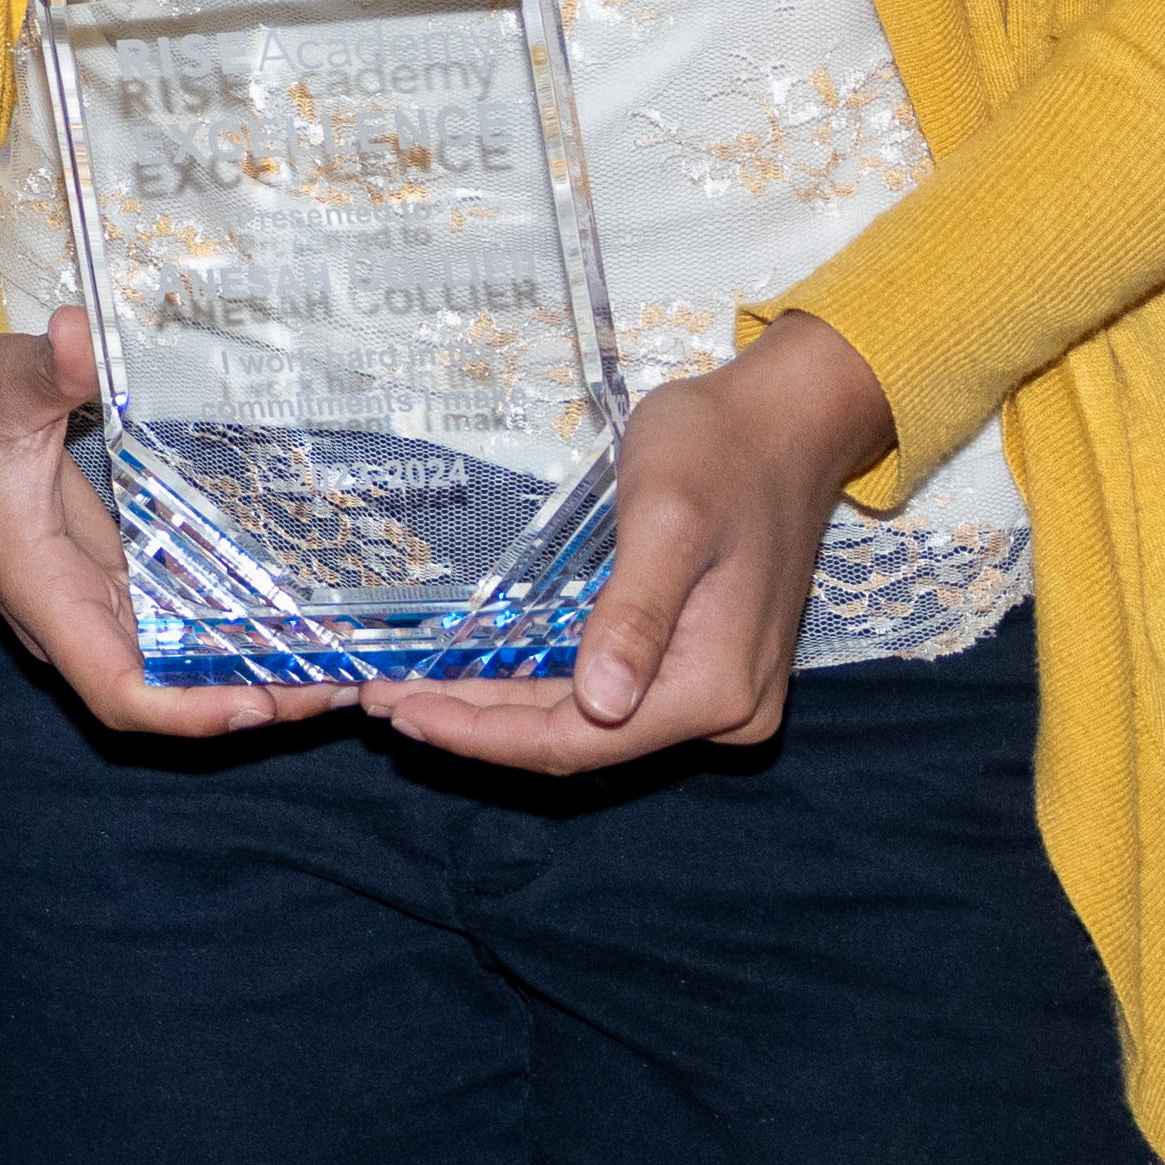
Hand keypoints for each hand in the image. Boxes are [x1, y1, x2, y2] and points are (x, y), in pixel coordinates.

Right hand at [0, 310, 342, 739]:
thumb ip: (45, 368)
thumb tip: (79, 335)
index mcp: (39, 587)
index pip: (115, 688)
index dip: (189, 710)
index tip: (263, 700)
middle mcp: (69, 615)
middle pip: (166, 694)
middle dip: (257, 696)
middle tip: (351, 678)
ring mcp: (91, 603)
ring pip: (179, 667)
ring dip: (258, 670)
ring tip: (349, 657)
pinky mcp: (111, 582)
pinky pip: (179, 628)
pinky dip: (238, 630)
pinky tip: (302, 614)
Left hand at [368, 309, 885, 775]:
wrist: (782, 423)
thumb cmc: (719, 453)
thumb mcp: (667, 522)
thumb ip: (635, 617)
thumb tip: (602, 704)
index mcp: (717, 688)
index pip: (579, 741)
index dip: (482, 736)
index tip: (400, 714)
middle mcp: (725, 709)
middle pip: (579, 741)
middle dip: (477, 723)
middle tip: (382, 700)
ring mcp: (717, 691)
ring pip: (587, 722)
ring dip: (500, 708)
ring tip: (411, 687)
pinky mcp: (701, 665)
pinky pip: (609, 692)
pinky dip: (540, 685)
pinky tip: (478, 670)